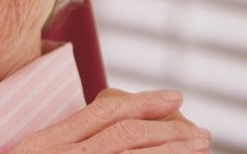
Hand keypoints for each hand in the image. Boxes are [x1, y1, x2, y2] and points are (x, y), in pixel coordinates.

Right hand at [10, 88, 211, 152]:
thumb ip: (60, 145)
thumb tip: (93, 135)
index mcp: (45, 142)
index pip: (102, 111)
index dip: (141, 102)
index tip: (170, 98)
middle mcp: (57, 153)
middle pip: (123, 131)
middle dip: (167, 128)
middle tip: (200, 131)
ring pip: (129, 152)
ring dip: (170, 150)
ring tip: (198, 146)